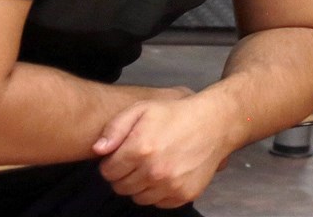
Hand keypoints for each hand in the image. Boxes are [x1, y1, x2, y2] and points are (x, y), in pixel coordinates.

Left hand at [93, 96, 232, 207]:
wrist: (213, 124)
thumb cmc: (176, 114)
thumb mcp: (142, 109)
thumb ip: (115, 128)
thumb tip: (98, 150)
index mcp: (140, 148)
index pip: (108, 172)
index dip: (111, 163)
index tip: (121, 155)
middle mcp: (154, 170)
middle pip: (121, 187)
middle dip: (124, 175)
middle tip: (136, 161)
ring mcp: (170, 185)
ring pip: (138, 198)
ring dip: (140, 185)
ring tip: (151, 166)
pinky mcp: (183, 195)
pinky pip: (158, 203)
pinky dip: (158, 192)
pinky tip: (165, 174)